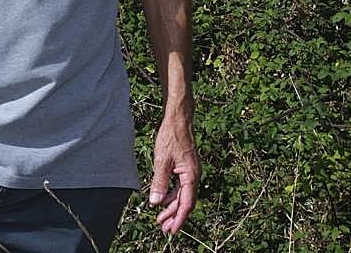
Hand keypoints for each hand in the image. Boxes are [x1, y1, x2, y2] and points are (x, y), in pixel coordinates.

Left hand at [148, 115, 199, 234]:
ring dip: (173, 207)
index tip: (172, 230)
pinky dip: (173, 196)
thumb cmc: (171, 137)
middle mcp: (194, 175)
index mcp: (191, 175)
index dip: (179, 218)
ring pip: (183, 195)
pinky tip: (164, 201)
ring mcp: (191, 172)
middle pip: (185, 202)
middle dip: (174, 216)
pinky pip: (181, 187)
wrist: (178, 120)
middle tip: (164, 228)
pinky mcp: (186, 168)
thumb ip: (159, 182)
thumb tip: (156, 202)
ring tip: (161, 218)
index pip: (186, 203)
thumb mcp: (162, 160)